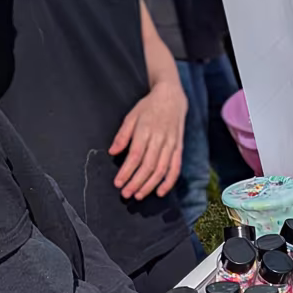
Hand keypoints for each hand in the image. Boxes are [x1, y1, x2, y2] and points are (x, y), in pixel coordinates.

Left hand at [109, 80, 187, 199]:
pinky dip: (169, 181)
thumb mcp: (131, 116)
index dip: (126, 172)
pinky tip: (160, 191)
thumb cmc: (149, 107)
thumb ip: (122, 135)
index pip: (135, 156)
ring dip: (150, 185)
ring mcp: (171, 144)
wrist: (172, 97)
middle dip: (136, 182)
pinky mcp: (179, 147)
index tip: (118, 183)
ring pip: (162, 169)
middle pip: (148, 166)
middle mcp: (160, 139)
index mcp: (145, 130)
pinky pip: (176, 167)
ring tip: (139, 195)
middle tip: (126, 193)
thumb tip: (112, 152)